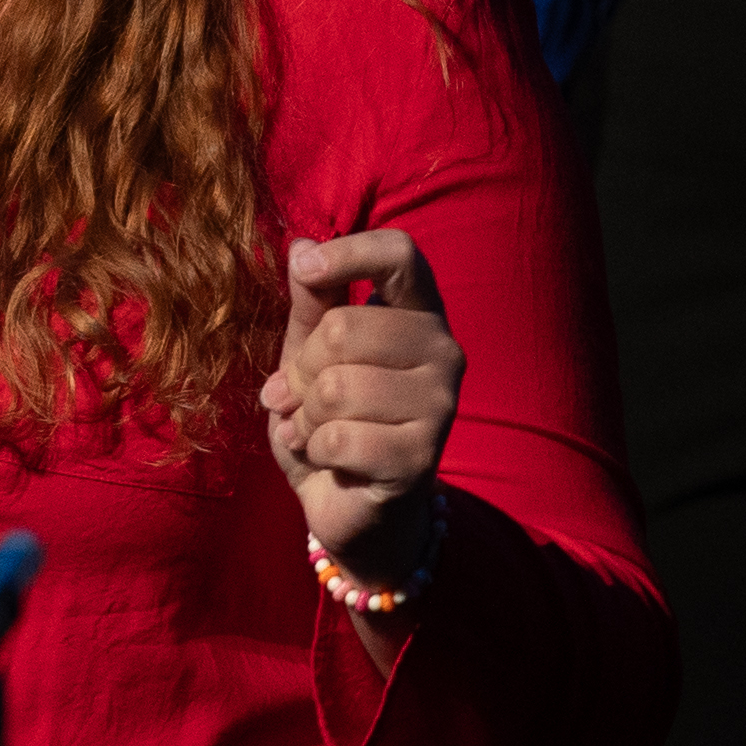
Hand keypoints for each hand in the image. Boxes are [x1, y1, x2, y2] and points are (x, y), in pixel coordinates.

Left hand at [263, 229, 458, 567]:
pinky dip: (315, 450)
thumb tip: (301, 244)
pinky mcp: (422, 459)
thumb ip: (312, 302)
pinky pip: (337, 438)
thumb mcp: (310, 353)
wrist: (347, 502)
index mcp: (419, 316)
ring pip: (335, 388)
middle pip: (343, 328)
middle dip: (301, 369)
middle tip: (303, 396)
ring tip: (318, 429)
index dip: (348, 252)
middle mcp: (444, 354)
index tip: (306, 269)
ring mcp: (440, 407)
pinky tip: (330, 459)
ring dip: (305, 415)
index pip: (400, 254)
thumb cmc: (331, 416)